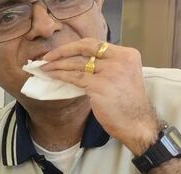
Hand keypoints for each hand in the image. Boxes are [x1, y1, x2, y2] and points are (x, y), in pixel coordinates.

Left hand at [40, 38, 159, 154]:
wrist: (137, 123)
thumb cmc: (127, 104)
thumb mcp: (122, 77)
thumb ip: (106, 67)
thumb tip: (79, 63)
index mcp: (127, 55)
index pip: (96, 44)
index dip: (75, 46)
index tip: (61, 51)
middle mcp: (120, 59)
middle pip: (85, 46)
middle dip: (63, 50)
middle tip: (47, 56)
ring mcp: (110, 72)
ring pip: (77, 63)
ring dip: (57, 64)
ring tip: (43, 67)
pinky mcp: (100, 85)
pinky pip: (75, 77)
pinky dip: (60, 75)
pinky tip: (51, 75)